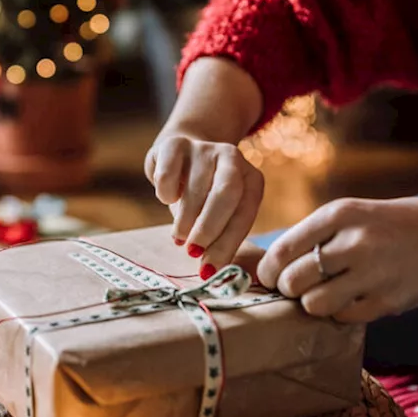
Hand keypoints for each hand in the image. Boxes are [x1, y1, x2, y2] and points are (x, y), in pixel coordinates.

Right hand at [144, 129, 263, 272]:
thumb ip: (220, 239)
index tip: (210, 268)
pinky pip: (168, 174)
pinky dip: (166, 194)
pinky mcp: (174, 144)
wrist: (180, 154)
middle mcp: (232, 158)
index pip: (245, 212)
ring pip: (196, 188)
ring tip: (179, 236)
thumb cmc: (202, 196)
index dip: (228, 242)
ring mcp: (204, 148)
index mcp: (251, 179)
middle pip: (227, 193)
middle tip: (193, 251)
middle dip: (209, 228)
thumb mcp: (219, 214)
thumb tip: (211, 272)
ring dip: (185, 220)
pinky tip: (168, 200)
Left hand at [256, 197, 417, 322]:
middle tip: (298, 288)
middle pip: (293, 280)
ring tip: (326, 294)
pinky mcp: (387, 301)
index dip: (268, 270)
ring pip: (314, 305)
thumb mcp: (355, 214)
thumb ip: (317, 234)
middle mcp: (354, 241)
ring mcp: (372, 273)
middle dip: (289, 289)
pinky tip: (353, 299)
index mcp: (340, 213)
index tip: (270, 277)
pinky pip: (343, 318)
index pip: (283, 249)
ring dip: (313, 304)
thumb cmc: (394, 227)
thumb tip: (272, 265)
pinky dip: (341, 313)